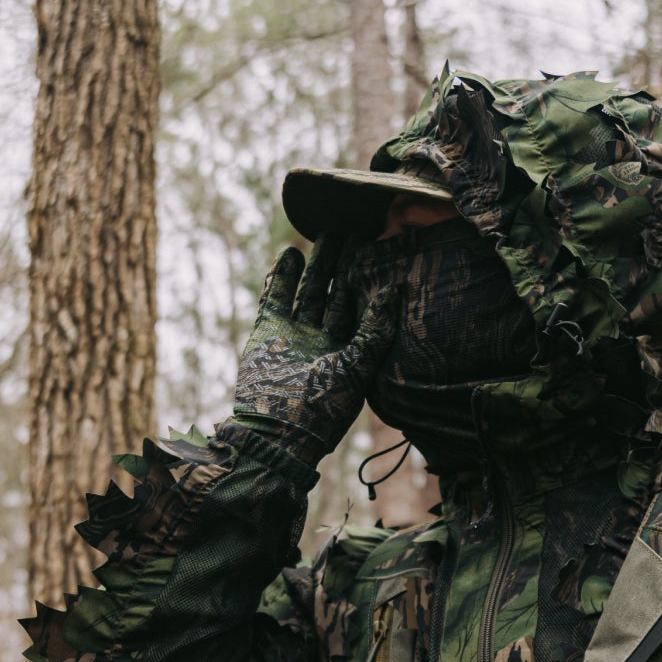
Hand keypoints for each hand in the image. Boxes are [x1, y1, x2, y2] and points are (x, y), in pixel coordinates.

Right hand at [232, 234, 396, 464]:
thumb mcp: (359, 366)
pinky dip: (280, 279)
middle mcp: (322, 340)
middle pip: (332, 292)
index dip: (364, 279)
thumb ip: (375, 329)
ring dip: (311, 267)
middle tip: (345, 231)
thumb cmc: (325, 406)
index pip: (358, 307)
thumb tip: (394, 291)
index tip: (373, 248)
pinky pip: (274, 300)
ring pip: (304, 292)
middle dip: (338, 264)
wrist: (279, 430)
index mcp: (348, 350)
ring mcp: (294, 335)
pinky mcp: (267, 333)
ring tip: (317, 237)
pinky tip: (288, 255)